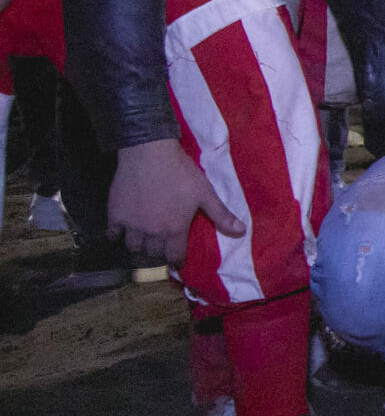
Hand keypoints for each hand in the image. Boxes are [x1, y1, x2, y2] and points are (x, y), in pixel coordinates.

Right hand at [108, 137, 241, 265]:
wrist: (149, 155)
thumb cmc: (181, 174)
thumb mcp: (206, 194)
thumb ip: (221, 215)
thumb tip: (242, 231)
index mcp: (174, 230)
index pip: (174, 256)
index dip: (176, 260)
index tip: (176, 261)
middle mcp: (152, 232)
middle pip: (152, 254)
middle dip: (158, 255)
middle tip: (160, 251)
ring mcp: (131, 225)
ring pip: (132, 247)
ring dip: (138, 248)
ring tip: (143, 244)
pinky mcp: (114, 214)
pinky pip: (112, 234)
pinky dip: (115, 236)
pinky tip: (120, 233)